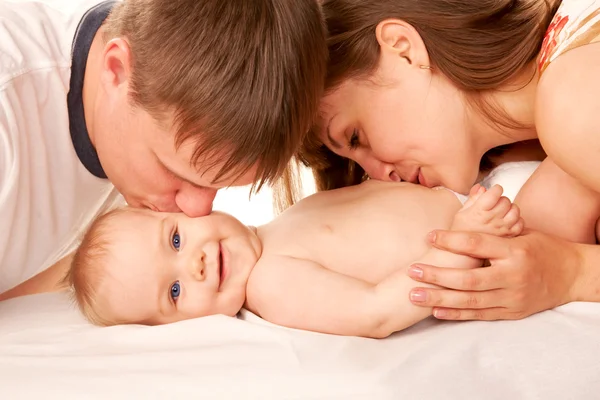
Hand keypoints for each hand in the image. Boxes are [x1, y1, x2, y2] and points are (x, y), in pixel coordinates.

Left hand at [407, 229, 581, 319]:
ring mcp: (512, 298)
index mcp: (514, 251)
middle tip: (412, 271)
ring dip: (439, 298)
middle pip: (469, 279)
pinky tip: (435, 311)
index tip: (429, 236)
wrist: (572, 276)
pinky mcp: (511, 313)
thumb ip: (493, 226)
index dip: (451, 240)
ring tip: (415, 295)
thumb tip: (466, 203)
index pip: (477, 244)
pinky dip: (456, 314)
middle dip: (437, 275)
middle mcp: (513, 276)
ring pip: (470, 301)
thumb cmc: (541, 248)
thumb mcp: (521, 232)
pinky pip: (479, 315)